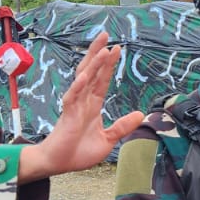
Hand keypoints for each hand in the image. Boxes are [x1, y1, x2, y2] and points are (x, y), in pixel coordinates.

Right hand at [19, 33, 143, 180]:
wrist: (59, 164)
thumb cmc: (78, 152)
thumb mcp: (108, 139)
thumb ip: (122, 126)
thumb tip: (140, 114)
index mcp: (92, 105)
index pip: (102, 80)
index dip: (108, 64)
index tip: (117, 48)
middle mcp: (83, 101)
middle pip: (91, 72)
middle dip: (98, 54)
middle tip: (106, 34)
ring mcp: (74, 106)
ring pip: (83, 80)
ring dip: (93, 64)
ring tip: (103, 49)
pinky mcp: (67, 116)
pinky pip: (72, 98)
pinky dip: (78, 87)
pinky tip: (85, 76)